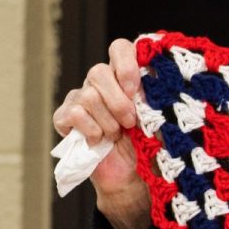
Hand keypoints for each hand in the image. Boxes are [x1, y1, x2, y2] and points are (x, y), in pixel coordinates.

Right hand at [52, 36, 150, 228]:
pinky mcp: (66, 118)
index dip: (125, 63)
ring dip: (107, 121)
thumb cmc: (152, 148)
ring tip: (117, 136)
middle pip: (98, 72)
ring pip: (87, 95)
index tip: (137, 89)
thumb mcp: (162, 122)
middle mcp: (102, 83)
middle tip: (131, 122)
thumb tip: (154, 85)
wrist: (133, 181)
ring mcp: (81, 99)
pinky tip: (100, 142)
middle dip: (118, 101)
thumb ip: (157, 99)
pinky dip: (90, 130)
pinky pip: (73, 114)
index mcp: (127, 77)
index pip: (120, 48)